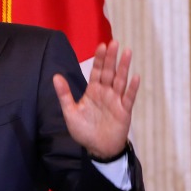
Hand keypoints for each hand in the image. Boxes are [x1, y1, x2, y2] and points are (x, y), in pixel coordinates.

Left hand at [53, 41, 139, 159]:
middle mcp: (106, 93)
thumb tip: (55, 76)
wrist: (97, 148)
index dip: (99, 59)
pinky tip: (135, 77)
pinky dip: (132, 88)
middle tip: (114, 42)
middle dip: (112, 58)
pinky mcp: (124, 111)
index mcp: (93, 92)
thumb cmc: (83, 130)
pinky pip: (129, 98)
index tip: (101, 45)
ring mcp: (116, 101)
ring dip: (124, 67)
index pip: (97, 72)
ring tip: (127, 52)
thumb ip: (64, 94)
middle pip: (110, 72)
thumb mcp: (70, 112)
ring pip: (121, 81)